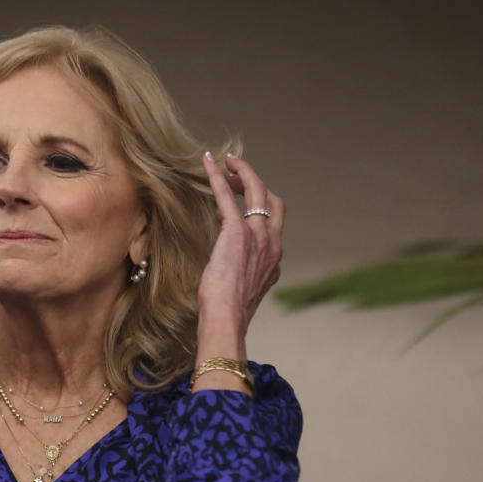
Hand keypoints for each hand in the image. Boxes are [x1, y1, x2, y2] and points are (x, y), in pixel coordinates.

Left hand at [198, 152, 284, 340]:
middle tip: (235, 178)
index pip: (274, 223)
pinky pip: (226, 195)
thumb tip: (235, 268)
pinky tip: (208, 162)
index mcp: (274, 257)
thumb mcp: (246, 291)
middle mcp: (272, 242)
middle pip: (273, 200)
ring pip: (256, 191)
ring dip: (242, 174)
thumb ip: (247, 275)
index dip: (256, 209)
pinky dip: (217, 176)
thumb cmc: (228, 312)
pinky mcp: (236, 232)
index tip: (234, 207)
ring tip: (225, 164)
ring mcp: (257, 235)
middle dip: (256, 185)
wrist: (227, 319)